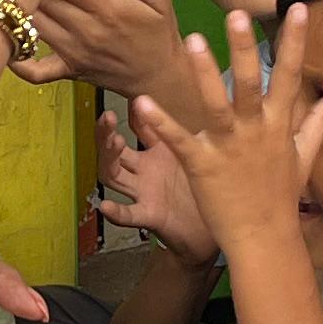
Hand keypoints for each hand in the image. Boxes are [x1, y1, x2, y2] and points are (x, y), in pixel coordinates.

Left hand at [25, 0, 193, 104]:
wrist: (159, 78)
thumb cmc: (157, 37)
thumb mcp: (160, 2)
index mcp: (107, 8)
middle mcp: (85, 30)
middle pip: (43, 0)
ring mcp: (73, 52)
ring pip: (33, 26)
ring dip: (16, 10)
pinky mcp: (67, 70)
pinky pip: (35, 71)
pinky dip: (17, 60)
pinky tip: (5, 43)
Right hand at [98, 109, 216, 255]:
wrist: (217, 230)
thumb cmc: (208, 188)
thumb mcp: (196, 152)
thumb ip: (186, 128)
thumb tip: (187, 93)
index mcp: (159, 152)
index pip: (137, 127)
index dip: (133, 113)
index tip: (133, 95)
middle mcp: (145, 171)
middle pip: (116, 150)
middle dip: (107, 133)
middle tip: (107, 116)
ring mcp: (145, 192)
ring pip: (114, 176)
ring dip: (109, 160)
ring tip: (113, 143)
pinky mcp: (151, 215)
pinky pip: (130, 215)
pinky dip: (117, 212)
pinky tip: (105, 206)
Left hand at [132, 5, 322, 248]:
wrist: (264, 240)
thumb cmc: (280, 199)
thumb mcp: (304, 158)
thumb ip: (315, 124)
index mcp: (278, 125)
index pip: (290, 75)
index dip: (294, 41)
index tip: (298, 8)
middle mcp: (254, 131)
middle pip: (251, 83)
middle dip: (244, 48)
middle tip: (236, 15)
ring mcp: (228, 148)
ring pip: (216, 104)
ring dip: (204, 74)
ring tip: (192, 42)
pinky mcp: (202, 166)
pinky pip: (179, 140)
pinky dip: (160, 123)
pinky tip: (141, 103)